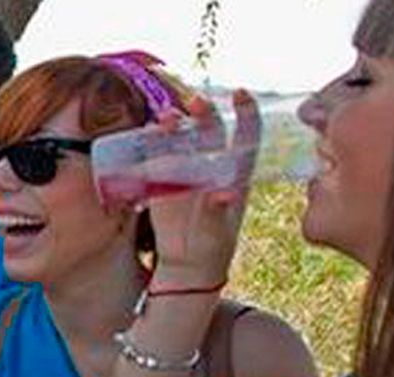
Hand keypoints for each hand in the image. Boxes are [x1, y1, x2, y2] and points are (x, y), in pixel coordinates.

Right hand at [147, 90, 261, 288]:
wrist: (186, 265)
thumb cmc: (211, 247)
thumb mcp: (217, 231)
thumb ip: (217, 210)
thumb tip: (223, 194)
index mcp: (236, 173)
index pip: (246, 136)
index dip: (245, 113)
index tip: (239, 93)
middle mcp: (210, 166)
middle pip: (210, 131)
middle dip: (204, 114)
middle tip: (195, 103)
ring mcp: (185, 172)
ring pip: (181, 140)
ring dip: (174, 127)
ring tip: (167, 119)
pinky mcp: (161, 182)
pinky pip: (155, 157)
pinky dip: (151, 144)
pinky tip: (147, 134)